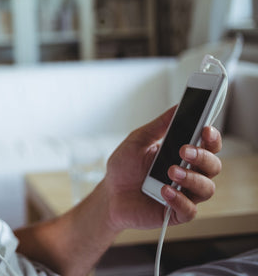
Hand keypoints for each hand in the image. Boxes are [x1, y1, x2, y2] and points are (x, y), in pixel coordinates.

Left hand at [102, 107, 222, 231]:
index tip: (206, 129)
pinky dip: (179, 200)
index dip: (212, 137)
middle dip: (202, 156)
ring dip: (192, 178)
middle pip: (213, 165)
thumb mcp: (137, 141)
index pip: (208, 145)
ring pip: (206, 188)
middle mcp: (189, 174)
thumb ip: (158, 126)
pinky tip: (165, 191)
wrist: (109, 194)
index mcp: (182, 155)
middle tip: (183, 151)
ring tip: (171, 172)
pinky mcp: (176, 213)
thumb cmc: (124, 168)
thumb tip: (177, 108)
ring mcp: (184, 194)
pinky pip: (189, 210)